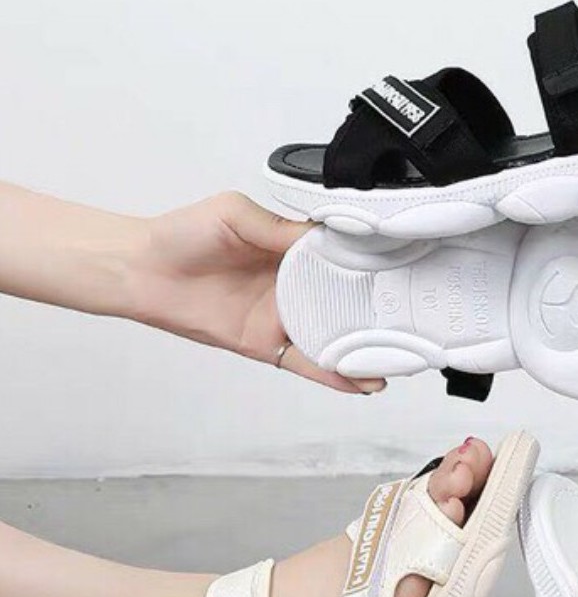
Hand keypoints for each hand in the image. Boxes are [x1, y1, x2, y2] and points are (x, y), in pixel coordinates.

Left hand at [133, 192, 383, 393]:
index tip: (404, 271)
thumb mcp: (235, 214)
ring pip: (334, 338)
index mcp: (293, 252)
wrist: (143, 272)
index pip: (343, 261)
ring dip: (364, 351)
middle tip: (415, 322)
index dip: (372, 267)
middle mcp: (295, 287)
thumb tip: (324, 234)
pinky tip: (360, 382)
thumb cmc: (181, 236)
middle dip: (379, 314)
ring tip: (399, 360)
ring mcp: (284, 319)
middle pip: (347, 304)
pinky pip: (307, 364)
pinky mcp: (268, 346)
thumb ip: (281, 227)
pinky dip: (334, 375)